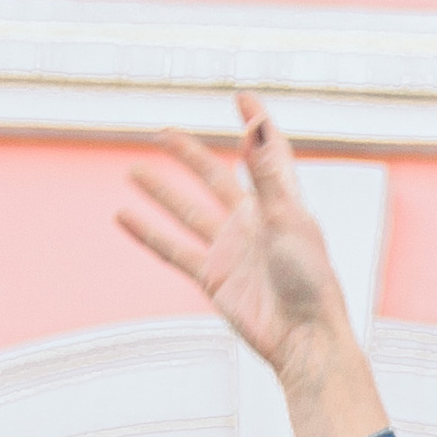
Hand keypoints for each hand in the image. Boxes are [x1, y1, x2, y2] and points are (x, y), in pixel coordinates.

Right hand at [117, 101, 389, 436]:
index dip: (256, 124)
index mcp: (280, 202)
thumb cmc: (311, 282)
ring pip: (188, 211)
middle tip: (163, 132)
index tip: (241, 98)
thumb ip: (266, 172)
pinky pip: (173, 249)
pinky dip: (148, 233)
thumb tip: (253, 126)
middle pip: (215, 176)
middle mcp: (253, 221)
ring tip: (134, 169)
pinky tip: (125, 216)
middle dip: (189, 153)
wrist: (303, 338)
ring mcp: (231, 249)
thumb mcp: (287, 219)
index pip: (267, 152)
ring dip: (162, 191)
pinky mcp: (213, 276)